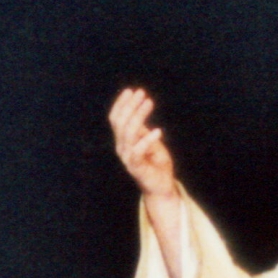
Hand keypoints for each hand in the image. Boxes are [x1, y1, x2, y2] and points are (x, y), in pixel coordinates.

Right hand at [108, 87, 180, 201]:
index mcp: (123, 140)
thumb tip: (139, 113)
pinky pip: (138, 151)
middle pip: (120, 123)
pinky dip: (147, 140)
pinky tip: (158, 131)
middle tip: (142, 93)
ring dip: (138, 115)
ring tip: (149, 102)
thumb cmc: (157, 163)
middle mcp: (122, 148)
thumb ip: (142, 130)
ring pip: (128, 133)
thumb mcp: (150, 141)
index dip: (121, 104)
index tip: (131, 91)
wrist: (161, 187)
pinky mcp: (136, 167)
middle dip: (130, 106)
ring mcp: (127, 158)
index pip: (116, 119)